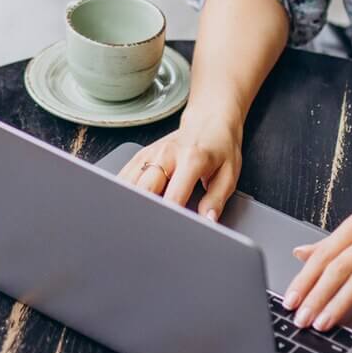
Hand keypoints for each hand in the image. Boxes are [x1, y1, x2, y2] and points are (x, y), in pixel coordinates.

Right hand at [116, 113, 241, 220]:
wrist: (209, 121)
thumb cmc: (220, 148)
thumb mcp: (229, 174)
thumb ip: (217, 199)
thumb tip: (208, 220)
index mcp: (192, 159)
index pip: (174, 195)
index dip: (169, 216)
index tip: (166, 230)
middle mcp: (167, 154)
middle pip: (145, 188)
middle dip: (143, 211)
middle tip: (146, 230)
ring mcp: (151, 152)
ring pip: (129, 182)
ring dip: (128, 202)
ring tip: (133, 221)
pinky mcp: (141, 154)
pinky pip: (124, 175)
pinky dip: (122, 191)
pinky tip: (125, 204)